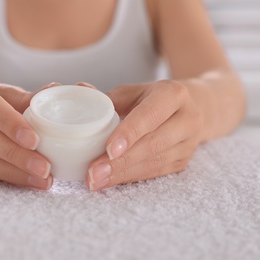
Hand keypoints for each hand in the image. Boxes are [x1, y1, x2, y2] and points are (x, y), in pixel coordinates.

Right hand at [0, 70, 58, 189]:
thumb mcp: (1, 92)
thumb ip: (26, 97)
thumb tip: (56, 89)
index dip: (9, 123)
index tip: (34, 140)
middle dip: (14, 154)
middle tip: (43, 167)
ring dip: (12, 172)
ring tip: (40, 179)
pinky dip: (4, 177)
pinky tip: (25, 181)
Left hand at [87, 80, 203, 190]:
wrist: (189, 109)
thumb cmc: (151, 98)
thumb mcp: (133, 91)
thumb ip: (108, 97)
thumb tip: (80, 88)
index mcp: (173, 94)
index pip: (149, 116)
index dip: (129, 134)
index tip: (109, 150)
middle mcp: (187, 118)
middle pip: (152, 144)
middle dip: (120, 162)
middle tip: (93, 173)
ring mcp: (188, 143)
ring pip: (153, 163)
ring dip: (122, 174)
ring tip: (96, 180)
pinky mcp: (182, 161)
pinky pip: (154, 173)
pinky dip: (129, 177)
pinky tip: (110, 181)